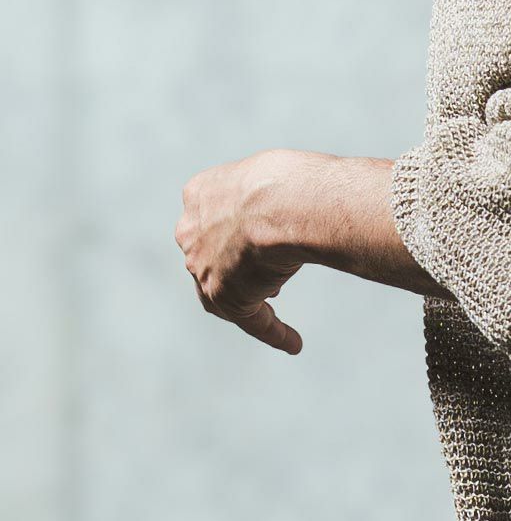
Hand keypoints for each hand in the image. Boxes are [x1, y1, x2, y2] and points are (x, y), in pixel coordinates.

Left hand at [175, 149, 307, 353]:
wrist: (283, 201)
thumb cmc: (291, 181)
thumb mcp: (276, 177)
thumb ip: (276, 194)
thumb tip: (308, 204)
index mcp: (200, 193)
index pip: (209, 221)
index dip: (229, 236)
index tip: (251, 244)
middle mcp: (192, 230)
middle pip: (209, 258)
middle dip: (232, 267)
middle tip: (262, 276)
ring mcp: (203, 266)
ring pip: (223, 290)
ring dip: (248, 301)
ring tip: (275, 309)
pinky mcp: (225, 296)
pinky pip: (252, 320)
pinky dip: (273, 332)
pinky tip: (294, 343)